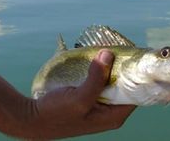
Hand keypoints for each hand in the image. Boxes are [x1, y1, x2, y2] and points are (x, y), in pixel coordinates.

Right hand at [21, 50, 135, 139]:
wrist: (31, 120)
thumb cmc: (56, 114)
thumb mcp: (79, 98)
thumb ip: (96, 78)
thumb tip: (108, 54)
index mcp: (114, 117)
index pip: (137, 93)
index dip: (137, 75)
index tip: (134, 56)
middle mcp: (111, 113)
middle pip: (126, 86)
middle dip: (123, 68)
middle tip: (121, 48)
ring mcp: (100, 106)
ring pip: (112, 82)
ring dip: (110, 67)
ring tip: (109, 50)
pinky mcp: (90, 100)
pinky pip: (101, 82)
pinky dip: (99, 71)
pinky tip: (96, 58)